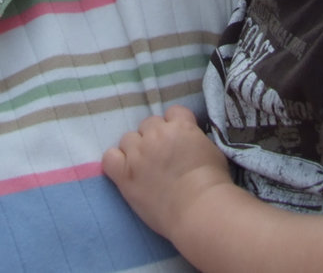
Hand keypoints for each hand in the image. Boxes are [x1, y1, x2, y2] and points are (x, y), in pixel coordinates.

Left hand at [102, 104, 230, 238]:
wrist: (199, 209)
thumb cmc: (212, 183)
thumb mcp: (211, 150)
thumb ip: (194, 139)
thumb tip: (187, 141)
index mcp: (180, 126)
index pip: (172, 112)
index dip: (175, 126)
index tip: (178, 140)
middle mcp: (156, 134)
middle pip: (148, 124)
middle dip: (154, 138)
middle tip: (162, 158)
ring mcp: (138, 153)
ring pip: (128, 139)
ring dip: (135, 150)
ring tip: (145, 168)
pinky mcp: (125, 173)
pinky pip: (109, 157)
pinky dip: (115, 162)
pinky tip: (125, 172)